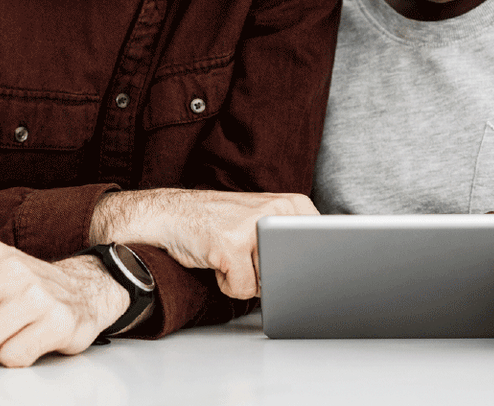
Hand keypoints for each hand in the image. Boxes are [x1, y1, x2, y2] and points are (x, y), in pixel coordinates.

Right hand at [92, 189, 317, 298]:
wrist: (173, 214)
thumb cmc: (221, 223)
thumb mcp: (264, 221)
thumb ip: (290, 241)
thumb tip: (318, 275)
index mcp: (293, 205)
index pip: (320, 249)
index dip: (302, 267)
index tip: (291, 265)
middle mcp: (277, 211)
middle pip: (291, 271)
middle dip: (269, 275)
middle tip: (249, 255)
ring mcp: (253, 228)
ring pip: (267, 283)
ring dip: (246, 280)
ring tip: (231, 255)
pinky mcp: (231, 246)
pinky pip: (242, 288)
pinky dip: (227, 284)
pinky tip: (217, 259)